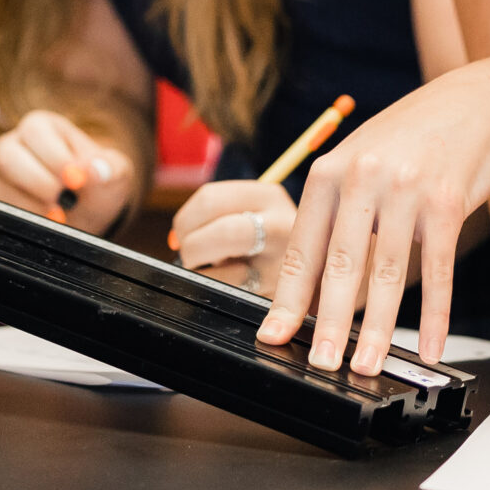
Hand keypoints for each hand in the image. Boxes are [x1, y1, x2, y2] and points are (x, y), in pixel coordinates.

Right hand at [0, 110, 134, 234]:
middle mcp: (15, 145)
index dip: (55, 156)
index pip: (36, 131)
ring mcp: (0, 172)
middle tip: (62, 200)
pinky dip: (21, 219)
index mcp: (43, 126)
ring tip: (59, 215)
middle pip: (7, 154)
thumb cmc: (97, 183)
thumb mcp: (115, 172)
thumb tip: (96, 170)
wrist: (87, 211)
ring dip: (30, 205)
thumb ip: (110, 168)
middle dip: (36, 181)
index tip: (75, 178)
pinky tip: (45, 222)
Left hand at [170, 179, 296, 288]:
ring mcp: (281, 263)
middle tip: (191, 254)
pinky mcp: (276, 293)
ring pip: (222, 267)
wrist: (314, 267)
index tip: (185, 232)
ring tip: (209, 268)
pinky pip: (227, 292)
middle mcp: (281, 225)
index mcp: (269, 195)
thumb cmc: (265, 237)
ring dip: (200, 271)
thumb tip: (174, 240)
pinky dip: (212, 288)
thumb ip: (213, 214)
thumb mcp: (251, 210)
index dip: (185, 219)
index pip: (210, 198)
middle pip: (220, 231)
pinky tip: (223, 282)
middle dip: (192, 246)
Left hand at [258, 61, 489, 371]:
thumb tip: (313, 282)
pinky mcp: (448, 203)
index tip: (274, 334)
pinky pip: (439, 271)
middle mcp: (364, 178)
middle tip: (321, 363)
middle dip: (329, 322)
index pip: (303, 246)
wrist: (476, 104)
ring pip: (388, 273)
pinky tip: (432, 347)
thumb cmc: (412, 139)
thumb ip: (337, 212)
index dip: (287, 297)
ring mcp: (407, 190)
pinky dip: (436, 316)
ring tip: (368, 364)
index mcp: (330, 172)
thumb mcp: (360, 161)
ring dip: (379, 328)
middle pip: (341, 264)